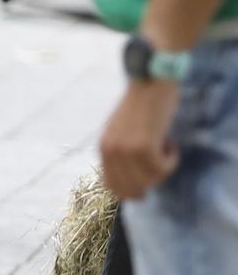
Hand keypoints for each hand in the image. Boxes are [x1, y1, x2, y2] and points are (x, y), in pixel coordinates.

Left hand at [99, 80, 180, 200]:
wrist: (150, 82)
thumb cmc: (141, 106)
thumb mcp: (122, 132)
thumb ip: (121, 154)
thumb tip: (132, 183)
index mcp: (102, 148)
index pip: (111, 186)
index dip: (130, 192)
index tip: (145, 190)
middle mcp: (110, 152)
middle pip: (130, 188)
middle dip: (150, 182)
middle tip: (162, 165)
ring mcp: (126, 150)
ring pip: (150, 180)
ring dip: (163, 169)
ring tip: (165, 147)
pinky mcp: (144, 146)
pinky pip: (162, 169)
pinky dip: (172, 160)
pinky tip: (171, 143)